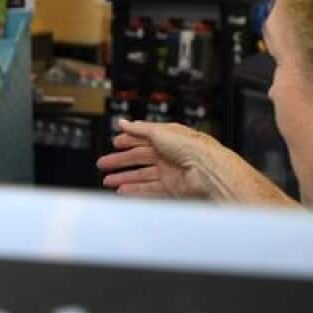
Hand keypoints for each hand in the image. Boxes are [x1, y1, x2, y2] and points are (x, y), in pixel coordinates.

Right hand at [96, 119, 221, 198]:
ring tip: (108, 181)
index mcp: (167, 137)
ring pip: (141, 175)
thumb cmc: (191, 147)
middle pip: (139, 157)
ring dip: (124, 177)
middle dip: (120, 161)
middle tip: (103, 164)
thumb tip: (123, 122)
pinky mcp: (171, 188)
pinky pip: (149, 189)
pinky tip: (123, 190)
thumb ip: (138, 128)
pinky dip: (135, 190)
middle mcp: (168, 154)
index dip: (127, 140)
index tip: (114, 143)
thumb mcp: (159, 131)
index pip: (142, 138)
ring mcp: (170, 171)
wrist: (208, 171)